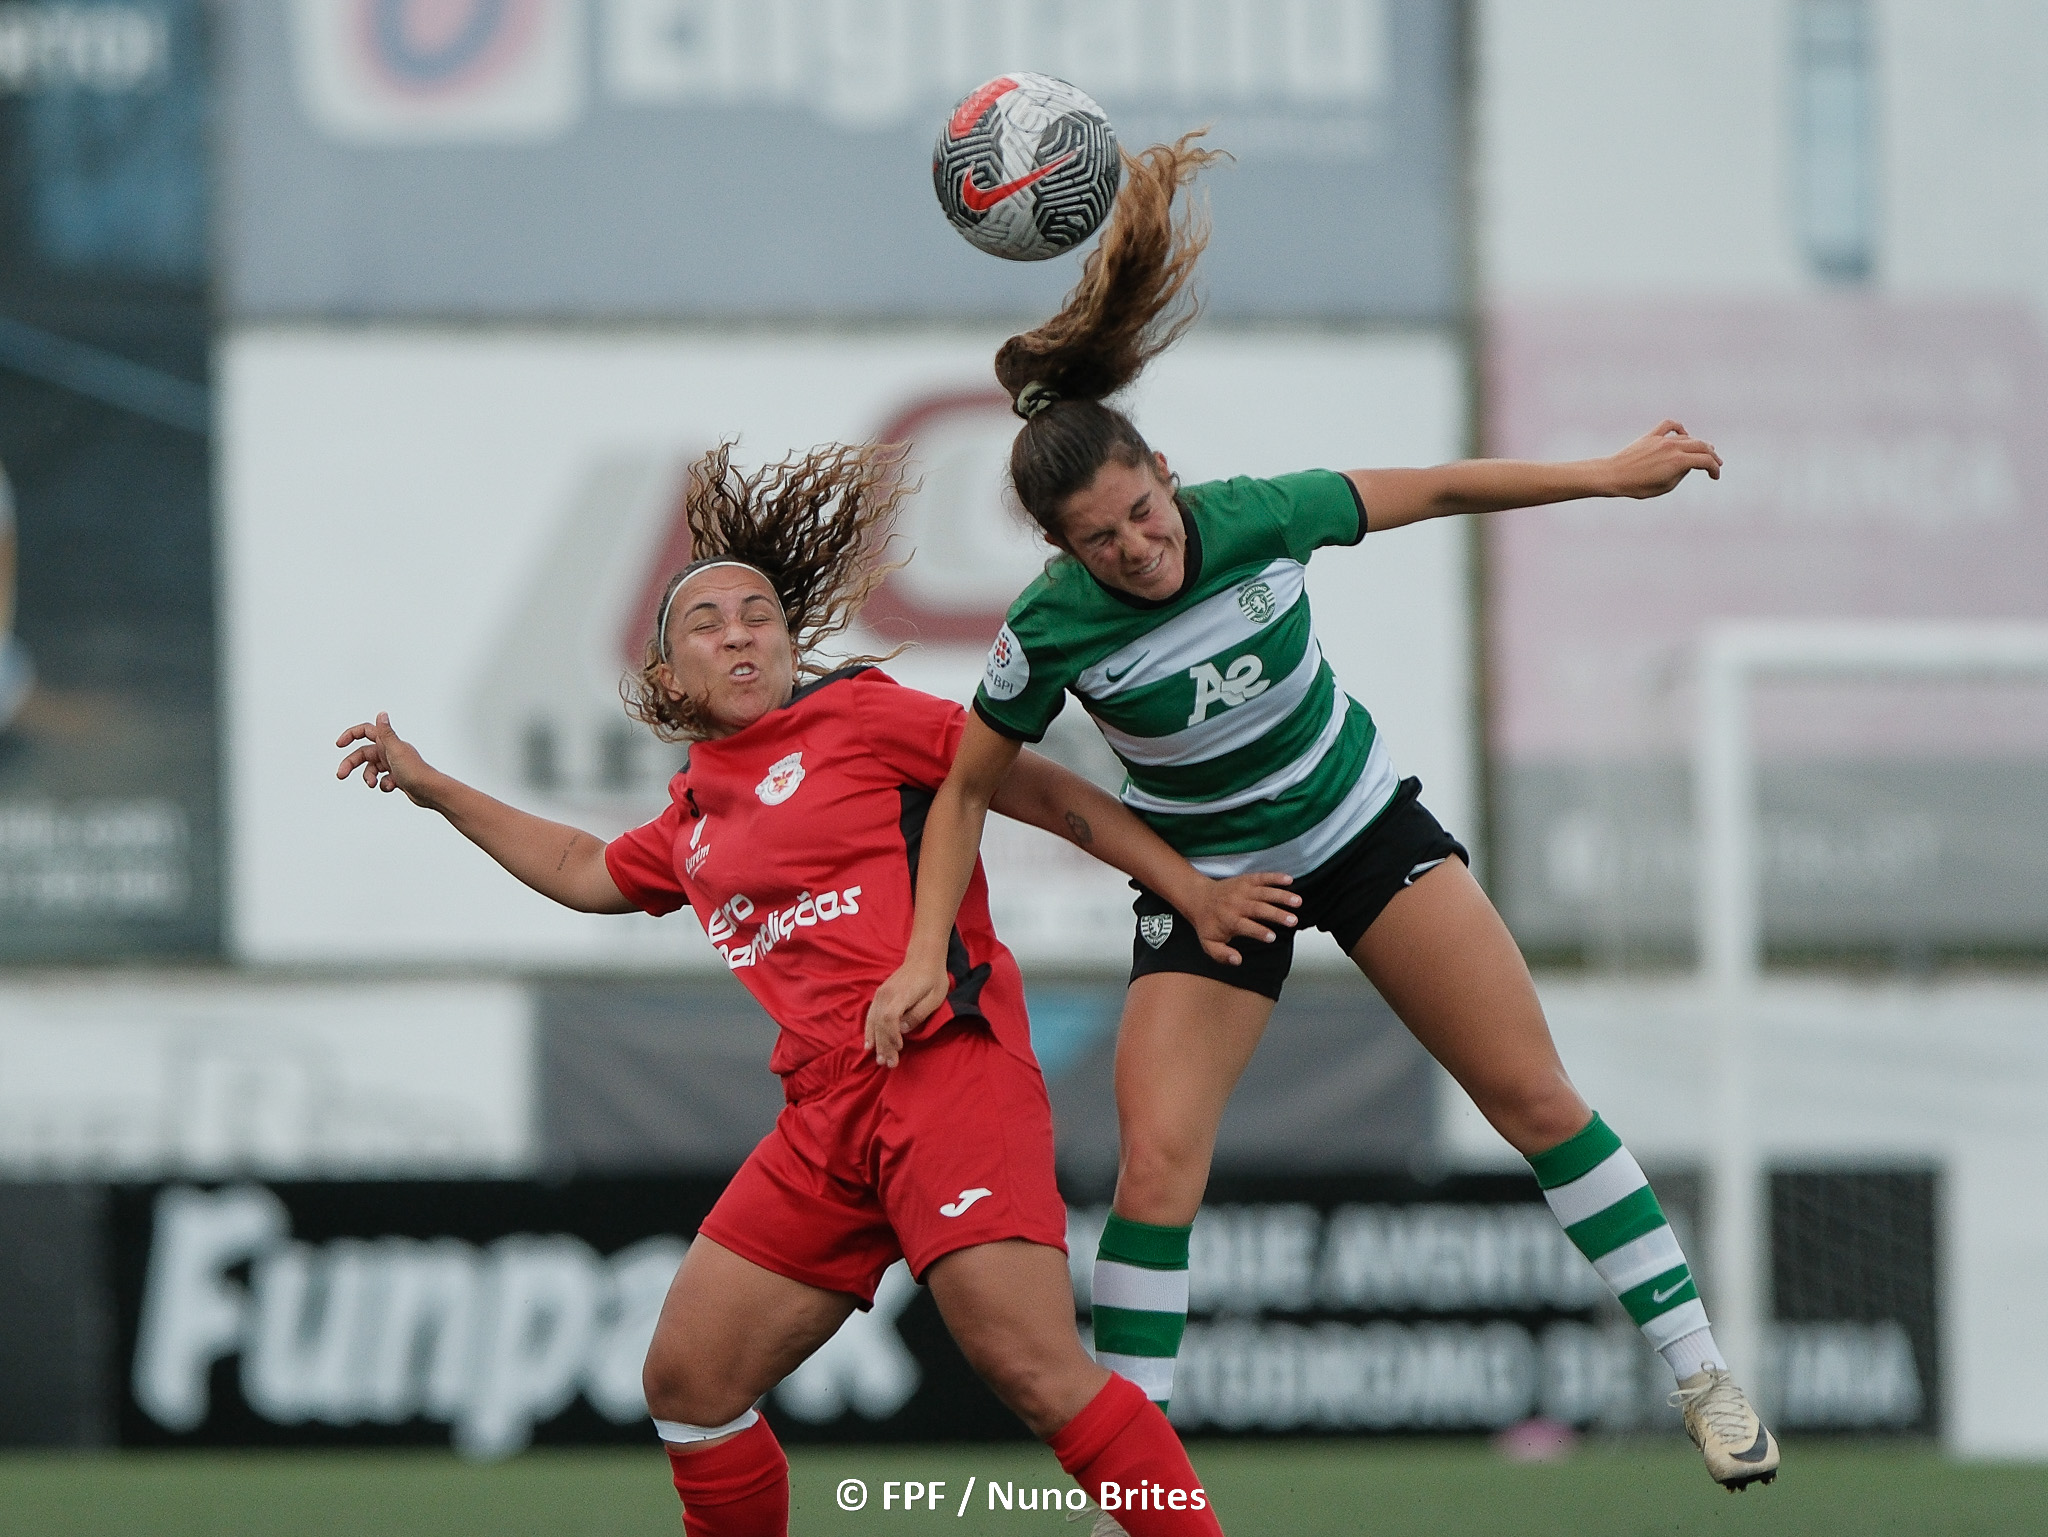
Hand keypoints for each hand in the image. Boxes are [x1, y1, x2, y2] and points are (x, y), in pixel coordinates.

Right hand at [335, 712, 438, 806]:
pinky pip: (382, 780)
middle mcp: (390, 751)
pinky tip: (391, 786)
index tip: (339, 744)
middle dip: (350, 763)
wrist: (429, 791)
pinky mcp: (397, 777)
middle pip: (363, 753)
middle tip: (341, 775)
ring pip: (371, 768)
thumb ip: (386, 733)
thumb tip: (382, 713)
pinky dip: (382, 784)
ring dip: (368, 776)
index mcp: (388, 742)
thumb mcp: (396, 750)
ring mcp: (393, 764)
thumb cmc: (415, 771)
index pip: (365, 731)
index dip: (351, 735)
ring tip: (373, 784)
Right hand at [865, 959, 949, 1067]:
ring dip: (877, 1042)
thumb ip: (919, 1013)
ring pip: (873, 1022)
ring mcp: (881, 994)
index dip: (892, 1035)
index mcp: (902, 995)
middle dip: (884, 1046)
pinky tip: (868, 1045)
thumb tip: (904, 1029)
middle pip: (880, 1024)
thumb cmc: (933, 978)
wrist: (923, 958)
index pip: (890, 1018)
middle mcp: (887, 995)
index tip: (899, 1048)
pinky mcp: (879, 995)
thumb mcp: (935, 997)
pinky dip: (869, 1031)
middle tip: (890, 1064)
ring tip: (880, 1060)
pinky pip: (870, 1016)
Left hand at [1178, 871, 1298, 965]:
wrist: (1198, 897)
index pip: (1245, 926)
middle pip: (1258, 909)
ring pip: (1264, 892)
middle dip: (1276, 914)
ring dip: (1281, 896)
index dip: (1259, 932)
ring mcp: (1242, 890)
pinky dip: (1276, 877)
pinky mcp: (1246, 880)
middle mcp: (1236, 904)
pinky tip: (1290, 880)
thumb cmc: (1207, 923)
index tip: (1272, 937)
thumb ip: (1222, 955)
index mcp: (1228, 920)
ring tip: (1297, 902)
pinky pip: (1262, 877)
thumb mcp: (1209, 944)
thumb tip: (1237, 960)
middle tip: (1293, 921)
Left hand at [1605, 420, 1721, 498]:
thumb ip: (1681, 473)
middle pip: (1701, 446)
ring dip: (1698, 444)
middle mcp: (1673, 447)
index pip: (1705, 461)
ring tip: (1704, 450)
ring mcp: (1662, 439)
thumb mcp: (1665, 486)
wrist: (1613, 475)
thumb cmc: (1637, 486)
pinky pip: (1669, 425)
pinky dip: (1679, 428)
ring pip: (1688, 438)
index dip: (1714, 469)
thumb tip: (1688, 464)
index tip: (1715, 476)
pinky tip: (1683, 434)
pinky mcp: (1651, 436)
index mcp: (1679, 461)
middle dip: (1711, 455)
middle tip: (1716, 463)